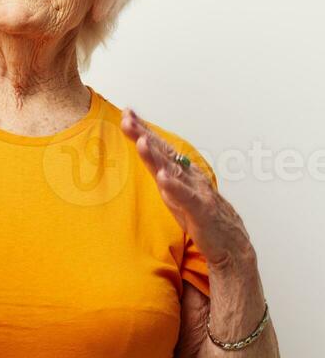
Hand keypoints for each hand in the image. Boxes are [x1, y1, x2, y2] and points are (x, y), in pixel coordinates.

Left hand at [120, 107, 254, 270]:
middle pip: (163, 152)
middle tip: (127, 119)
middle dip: (144, 135)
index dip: (143, 130)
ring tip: (141, 141)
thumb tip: (146, 155)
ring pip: (173, 170)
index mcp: (182, 171)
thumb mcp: (175, 192)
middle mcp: (189, 176)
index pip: (160, 147)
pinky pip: (186, 197)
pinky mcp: (201, 211)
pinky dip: (175, 187)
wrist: (231, 244)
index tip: (127, 113)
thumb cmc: (202, 217)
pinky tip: (163, 178)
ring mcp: (196, 192)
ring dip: (156, 156)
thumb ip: (162, 173)